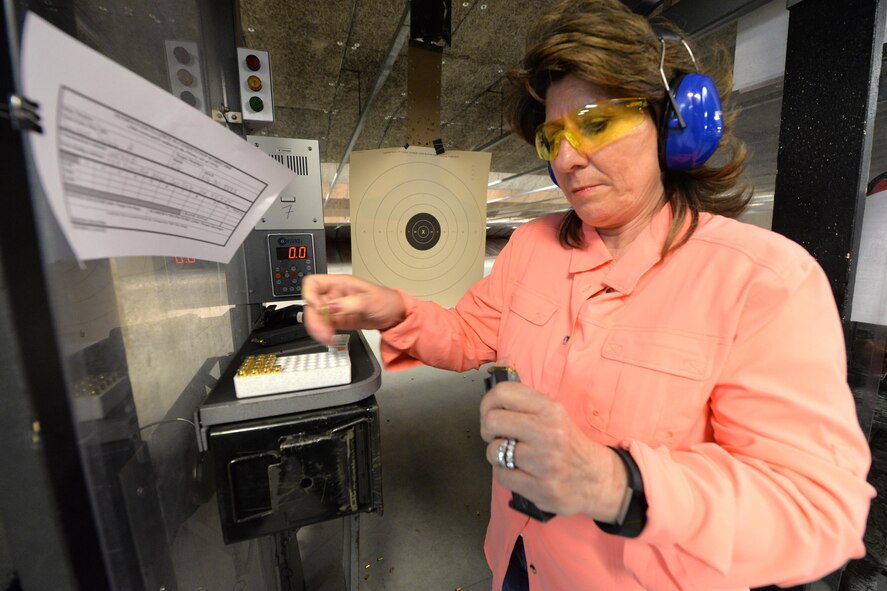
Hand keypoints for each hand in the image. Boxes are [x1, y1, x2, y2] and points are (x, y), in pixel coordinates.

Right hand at [302, 274, 406, 344]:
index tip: (318, 308)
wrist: (396, 316)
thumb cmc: (387, 301)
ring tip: (327, 338)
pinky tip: (330, 338)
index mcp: (340, 283)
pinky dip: (323, 333)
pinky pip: (323, 326)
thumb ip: (351, 304)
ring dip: (317, 328)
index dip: (310, 295)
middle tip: (323, 331)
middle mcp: (334, 294)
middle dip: (314, 318)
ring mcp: (335, 308)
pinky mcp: (337, 320)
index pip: (314, 283)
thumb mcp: (371, 301)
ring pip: (315, 316)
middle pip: (312, 303)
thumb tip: (332, 306)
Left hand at [479, 380, 627, 520]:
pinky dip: (504, 474)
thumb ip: (526, 403)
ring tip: (512, 456)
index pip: (503, 392)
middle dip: (487, 430)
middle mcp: (547, 432)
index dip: (488, 403)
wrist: (598, 479)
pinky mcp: (540, 488)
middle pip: (492, 420)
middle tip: (497, 436)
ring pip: (493, 451)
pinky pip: (500, 475)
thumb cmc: (568, 444)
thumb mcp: (554, 414)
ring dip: (497, 455)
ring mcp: (544, 462)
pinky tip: (519, 472)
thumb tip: (494, 388)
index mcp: (550, 409)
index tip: (490, 413)